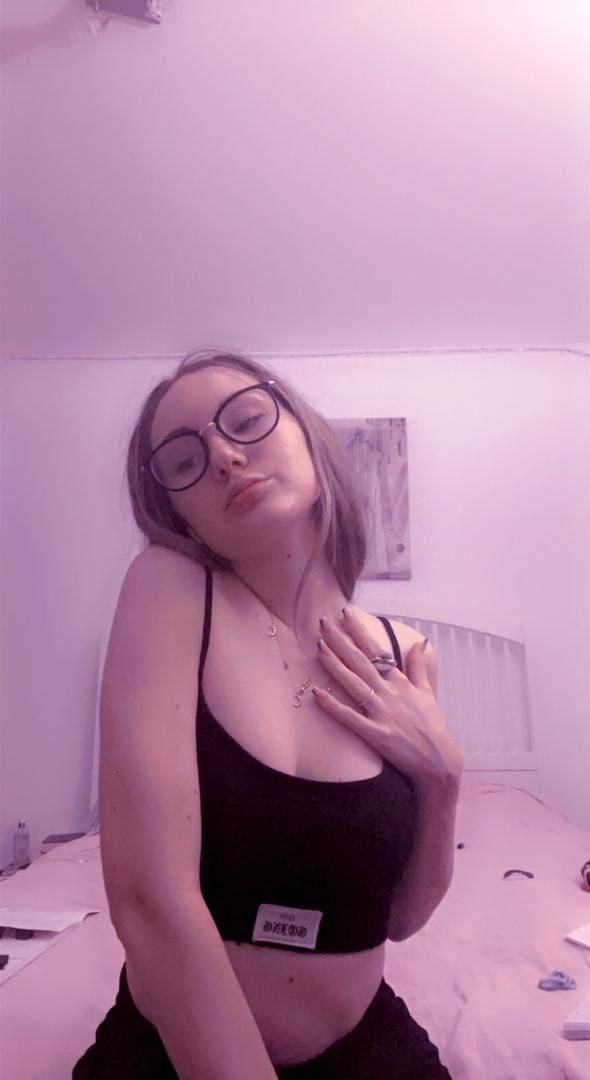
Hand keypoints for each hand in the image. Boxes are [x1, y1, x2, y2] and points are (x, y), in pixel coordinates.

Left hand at [314, 608, 462, 790]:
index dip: (359, 631)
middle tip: (322, 622)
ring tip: (318, 647)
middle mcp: (389, 693)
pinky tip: (316, 694)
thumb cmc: (432, 726)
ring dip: (334, 665)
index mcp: (400, 682)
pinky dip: (332, 706)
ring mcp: (381, 713)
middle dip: (340, 640)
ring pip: (353, 683)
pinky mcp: (375, 734)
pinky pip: (349, 718)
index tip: (345, 613)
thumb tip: (420, 642)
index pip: (376, 650)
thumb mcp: (427, 693)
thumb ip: (418, 667)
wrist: (438, 761)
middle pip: (360, 662)